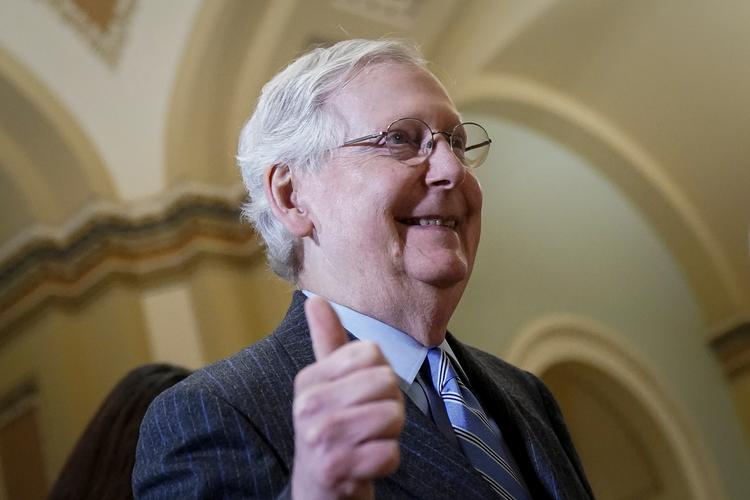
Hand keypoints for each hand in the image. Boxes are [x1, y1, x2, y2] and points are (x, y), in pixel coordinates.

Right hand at [291, 296, 404, 498]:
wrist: (318, 487)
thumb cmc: (331, 427)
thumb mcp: (325, 383)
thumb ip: (327, 341)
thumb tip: (316, 300)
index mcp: (309, 379)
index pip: (372, 353)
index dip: (380, 374)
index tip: (363, 394)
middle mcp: (309, 406)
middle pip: (387, 382)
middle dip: (390, 404)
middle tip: (370, 421)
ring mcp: (321, 439)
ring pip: (392, 417)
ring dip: (390, 434)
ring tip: (368, 440)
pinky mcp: (337, 470)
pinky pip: (390, 454)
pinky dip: (387, 461)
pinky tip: (366, 462)